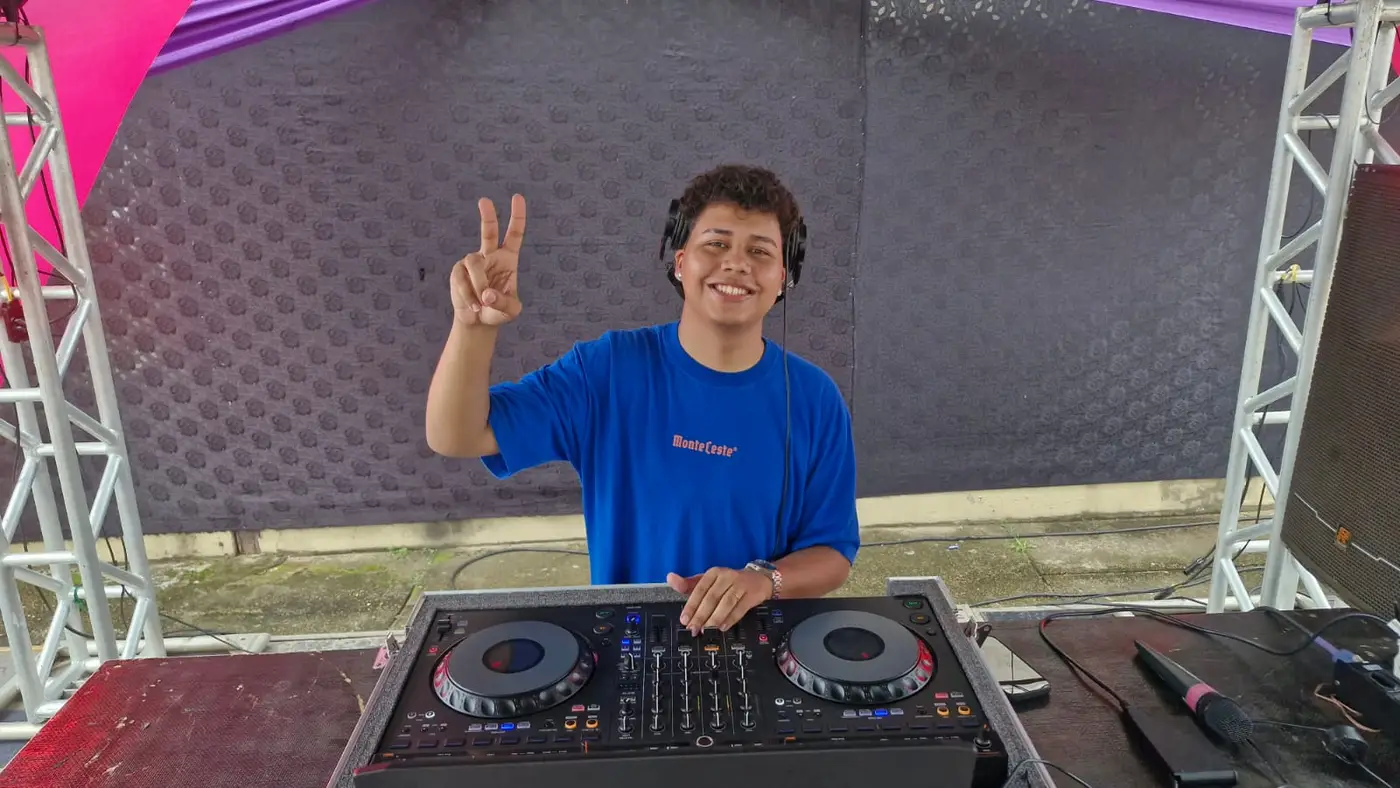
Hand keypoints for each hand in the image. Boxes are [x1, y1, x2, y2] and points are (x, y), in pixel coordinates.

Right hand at [452, 195, 525, 326]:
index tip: (517, 197)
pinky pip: (461, 279)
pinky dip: (468, 295)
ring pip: (474, 264)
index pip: (514, 234)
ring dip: (478, 284)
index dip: (517, 217)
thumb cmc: (498, 311)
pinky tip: (473, 306)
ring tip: (481, 303)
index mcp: (508, 259)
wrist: (478, 319)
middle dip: (487, 216)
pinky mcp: (458, 271)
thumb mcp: (509, 312)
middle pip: (489, 231)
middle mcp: (490, 255)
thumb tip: (487, 294)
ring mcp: (472, 262)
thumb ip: (503, 303)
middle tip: (484, 200)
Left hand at [668, 567, 772, 633]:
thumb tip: (670, 578)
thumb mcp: (708, 581)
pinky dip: (730, 619)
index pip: (700, 590)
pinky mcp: (751, 595)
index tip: (684, 619)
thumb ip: (689, 584)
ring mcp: (740, 585)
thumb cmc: (728, 583)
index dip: (691, 606)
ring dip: (714, 618)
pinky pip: (740, 609)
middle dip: (701, 615)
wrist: (757, 579)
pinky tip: (722, 627)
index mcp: (713, 573)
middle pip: (712, 598)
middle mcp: (727, 576)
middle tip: (693, 628)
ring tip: (706, 630)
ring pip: (726, 603)